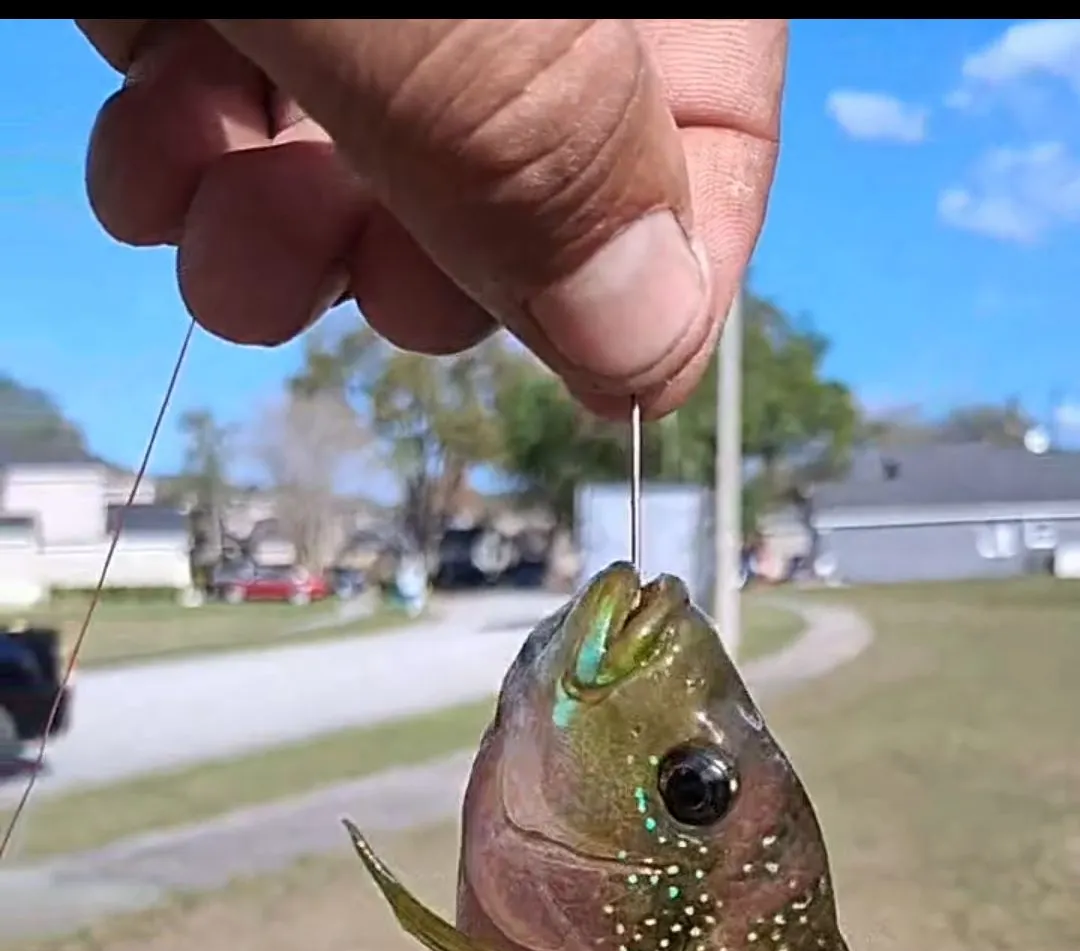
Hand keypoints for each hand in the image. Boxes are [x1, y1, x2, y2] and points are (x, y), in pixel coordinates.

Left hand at [77, 19, 785, 419]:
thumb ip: (526, 130)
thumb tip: (647, 345)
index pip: (714, 120)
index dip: (666, 272)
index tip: (604, 386)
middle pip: (531, 160)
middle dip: (439, 268)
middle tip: (361, 300)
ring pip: (377, 150)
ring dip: (294, 242)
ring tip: (220, 253)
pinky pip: (246, 93)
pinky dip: (197, 164)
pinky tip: (149, 171)